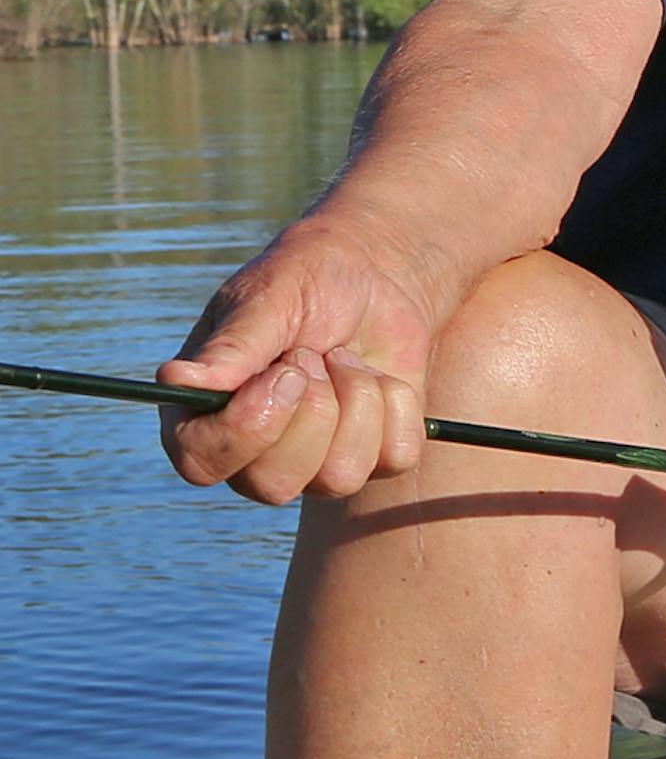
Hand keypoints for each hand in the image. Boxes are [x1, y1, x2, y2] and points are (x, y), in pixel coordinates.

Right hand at [157, 213, 441, 505]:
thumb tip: (176, 380)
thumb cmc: (306, 280)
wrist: (375, 273)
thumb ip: (231, 346)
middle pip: (276, 484)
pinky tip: (379, 374)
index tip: (285, 372)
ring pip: (340, 477)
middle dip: (313, 408)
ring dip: (356, 398)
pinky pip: (396, 456)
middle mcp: (253, 455)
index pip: (203, 464)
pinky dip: (397, 402)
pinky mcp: (374, 457)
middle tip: (314, 354)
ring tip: (344, 357)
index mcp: (204, 417)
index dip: (247, 427)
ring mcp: (315, 464)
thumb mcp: (269, 298)